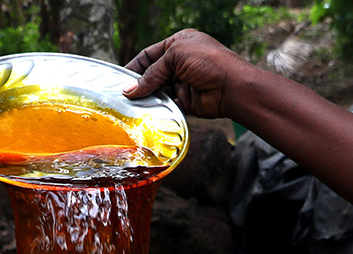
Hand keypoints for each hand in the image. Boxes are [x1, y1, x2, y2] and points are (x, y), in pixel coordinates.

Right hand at [123, 29, 247, 118]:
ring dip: (148, 97)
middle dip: (140, 84)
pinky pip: (166, 104)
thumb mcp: (176, 56)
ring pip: (158, 90)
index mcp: (179, 43)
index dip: (135, 66)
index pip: (149, 54)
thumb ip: (152, 73)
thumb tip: (130, 90)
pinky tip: (148, 111)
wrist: (232, 87)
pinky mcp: (185, 100)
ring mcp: (183, 81)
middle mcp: (180, 62)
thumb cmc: (209, 62)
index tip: (121, 79)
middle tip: (125, 94)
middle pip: (152, 74)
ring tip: (133, 104)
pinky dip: (158, 108)